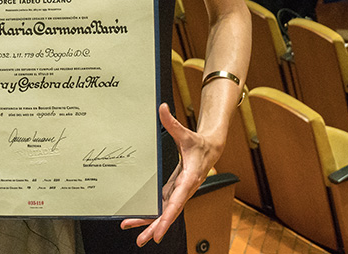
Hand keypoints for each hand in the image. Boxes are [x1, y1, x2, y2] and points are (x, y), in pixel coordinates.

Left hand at [119, 104, 217, 245]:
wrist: (211, 149)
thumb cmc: (199, 144)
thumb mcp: (186, 133)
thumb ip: (171, 122)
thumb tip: (162, 107)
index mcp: (188, 179)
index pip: (177, 201)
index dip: (167, 216)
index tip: (158, 229)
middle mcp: (184, 189)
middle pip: (169, 212)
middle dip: (156, 226)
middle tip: (143, 239)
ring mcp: (179, 192)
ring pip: (165, 212)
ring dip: (151, 223)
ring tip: (135, 234)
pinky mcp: (174, 191)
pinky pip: (163, 206)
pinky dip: (153, 214)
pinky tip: (140, 220)